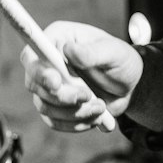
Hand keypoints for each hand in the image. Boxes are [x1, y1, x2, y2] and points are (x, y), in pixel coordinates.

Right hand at [20, 21, 143, 133]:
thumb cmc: (121, 61)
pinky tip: (96, 117)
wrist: (131, 86)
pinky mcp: (55, 106)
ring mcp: (49, 86)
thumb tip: (69, 50)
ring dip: (74, 112)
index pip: (32, 54)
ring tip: (101, 108)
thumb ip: (92, 53)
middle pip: (35, 84)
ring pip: (44, 106)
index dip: (39, 71)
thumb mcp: (114, 53)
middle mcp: (47, 61)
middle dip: (63, 97)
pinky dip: (75, 124)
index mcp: (57, 39)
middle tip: (89, 97)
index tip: (57, 83)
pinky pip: (54, 122)